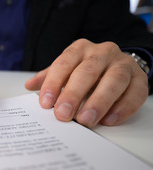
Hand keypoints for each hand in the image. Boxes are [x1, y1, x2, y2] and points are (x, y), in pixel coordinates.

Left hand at [25, 39, 148, 127]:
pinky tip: (108, 120)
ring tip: (85, 120)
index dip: (54, 83)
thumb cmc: (86, 70)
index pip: (64, 63)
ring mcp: (123, 64)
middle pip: (88, 71)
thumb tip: (29, 86)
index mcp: (80, 49)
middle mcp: (103, 52)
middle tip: (63, 114)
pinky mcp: (140, 78)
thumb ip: (49, 77)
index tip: (45, 103)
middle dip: (74, 94)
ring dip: (98, 102)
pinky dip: (122, 108)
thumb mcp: (65, 70)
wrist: (117, 65)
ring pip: (113, 80)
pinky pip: (135, 92)